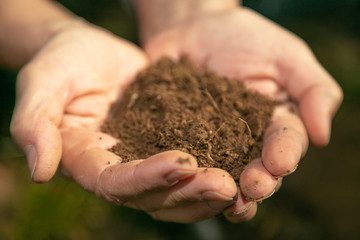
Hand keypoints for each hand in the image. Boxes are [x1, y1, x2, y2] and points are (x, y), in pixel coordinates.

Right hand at [10, 22, 241, 222]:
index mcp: (87, 160)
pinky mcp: (168, 143)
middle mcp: (119, 168)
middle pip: (153, 196)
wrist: (90, 52)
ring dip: (208, 191)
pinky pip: (193, 166)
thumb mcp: (43, 83)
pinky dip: (216, 168)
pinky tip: (241, 164)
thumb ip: (35, 123)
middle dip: (189, 193)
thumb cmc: (63, 62)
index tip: (182, 163)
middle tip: (225, 185)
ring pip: (178, 192)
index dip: (148, 178)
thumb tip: (39, 170)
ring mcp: (145, 159)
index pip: (116, 183)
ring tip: (242, 183)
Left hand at [142, 7, 342, 221]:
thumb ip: (312, 90)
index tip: (278, 163)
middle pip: (256, 168)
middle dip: (257, 182)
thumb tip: (323, 136)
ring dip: (224, 190)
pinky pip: (184, 159)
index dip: (283, 155)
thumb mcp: (286, 56)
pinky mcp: (182, 141)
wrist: (193, 27)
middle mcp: (247, 140)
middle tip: (251, 190)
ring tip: (224, 200)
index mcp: (276, 122)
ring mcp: (213, 144)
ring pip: (222, 173)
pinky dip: (185, 173)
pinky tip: (183, 182)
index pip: (286, 143)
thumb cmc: (244, 37)